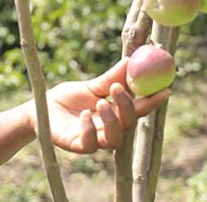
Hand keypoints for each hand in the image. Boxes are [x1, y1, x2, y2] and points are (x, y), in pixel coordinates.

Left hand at [40, 58, 170, 153]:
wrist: (40, 107)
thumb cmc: (68, 98)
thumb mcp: (91, 86)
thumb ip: (111, 78)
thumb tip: (130, 60)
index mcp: (115, 114)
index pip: (138, 110)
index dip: (152, 102)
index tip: (165, 89)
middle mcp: (108, 129)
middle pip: (128, 125)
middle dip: (127, 107)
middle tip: (117, 89)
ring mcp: (94, 140)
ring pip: (114, 140)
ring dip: (112, 121)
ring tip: (99, 103)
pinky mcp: (77, 145)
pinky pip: (89, 144)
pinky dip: (89, 129)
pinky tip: (84, 115)